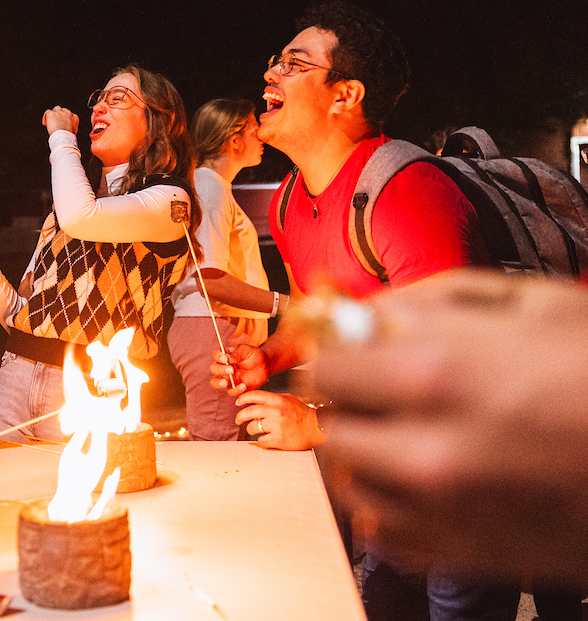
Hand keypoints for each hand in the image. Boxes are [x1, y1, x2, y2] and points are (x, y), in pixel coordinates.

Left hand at [42, 106, 78, 135]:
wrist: (63, 138)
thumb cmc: (67, 138)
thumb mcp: (73, 132)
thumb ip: (70, 127)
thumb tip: (65, 129)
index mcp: (74, 117)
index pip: (69, 115)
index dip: (64, 119)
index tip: (62, 124)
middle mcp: (67, 113)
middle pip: (62, 110)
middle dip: (59, 116)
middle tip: (56, 123)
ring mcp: (59, 112)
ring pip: (55, 109)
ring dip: (53, 114)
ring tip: (50, 122)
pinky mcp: (51, 113)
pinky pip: (47, 112)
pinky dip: (45, 117)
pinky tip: (45, 123)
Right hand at [209, 342, 267, 394]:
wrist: (265, 365)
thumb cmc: (254, 355)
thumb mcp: (246, 350)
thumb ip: (236, 354)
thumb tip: (226, 357)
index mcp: (225, 357)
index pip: (216, 355)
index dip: (218, 357)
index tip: (225, 359)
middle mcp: (224, 368)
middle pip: (214, 369)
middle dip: (219, 370)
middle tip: (230, 370)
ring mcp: (229, 378)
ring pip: (216, 383)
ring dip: (218, 383)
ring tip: (225, 382)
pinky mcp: (236, 388)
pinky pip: (231, 391)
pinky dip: (235, 390)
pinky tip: (243, 385)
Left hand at [234, 390, 322, 449]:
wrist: (317, 427)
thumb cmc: (303, 414)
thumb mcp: (288, 399)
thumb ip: (273, 399)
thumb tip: (256, 399)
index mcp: (277, 400)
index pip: (254, 396)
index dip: (242, 399)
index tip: (238, 402)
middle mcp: (275, 411)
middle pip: (248, 412)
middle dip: (240, 416)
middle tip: (238, 419)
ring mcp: (276, 426)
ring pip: (252, 427)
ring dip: (251, 429)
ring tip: (255, 430)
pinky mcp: (279, 439)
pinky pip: (261, 440)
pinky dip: (261, 440)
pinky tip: (266, 438)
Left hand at [313, 269, 587, 581]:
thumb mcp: (532, 305)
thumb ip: (429, 302)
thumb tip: (360, 309)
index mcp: (440, 376)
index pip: (324, 366)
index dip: (333, 349)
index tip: (347, 345)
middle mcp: (428, 450)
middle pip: (328, 424)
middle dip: (347, 399)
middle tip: (379, 383)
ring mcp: (443, 512)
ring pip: (348, 480)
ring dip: (365, 449)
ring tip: (412, 427)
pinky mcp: (463, 554)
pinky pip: (382, 528)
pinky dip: (390, 500)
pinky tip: (430, 471)